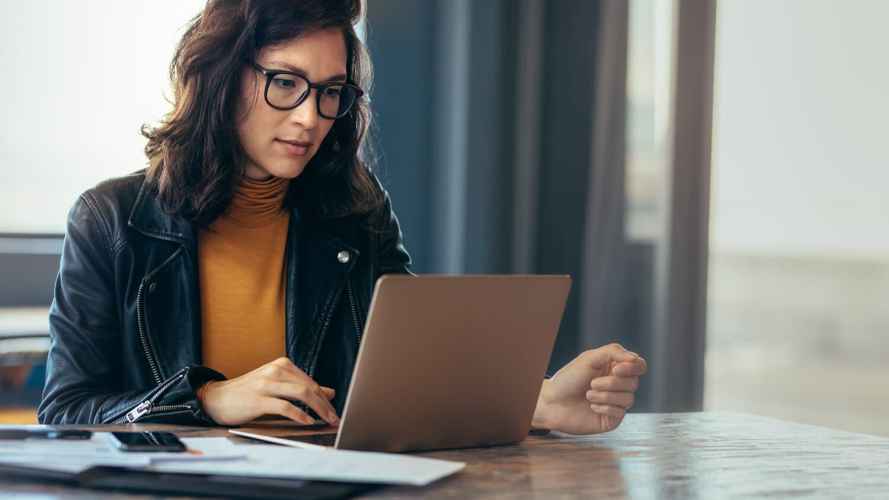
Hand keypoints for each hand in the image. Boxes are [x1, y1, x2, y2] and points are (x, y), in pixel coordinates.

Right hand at [197, 357, 338, 425]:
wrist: (216, 397)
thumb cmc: (247, 393)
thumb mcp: (276, 385)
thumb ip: (300, 387)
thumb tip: (329, 392)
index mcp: (282, 365)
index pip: (311, 381)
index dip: (325, 397)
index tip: (334, 409)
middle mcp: (276, 371)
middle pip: (309, 387)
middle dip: (326, 404)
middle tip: (335, 417)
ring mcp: (266, 384)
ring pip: (301, 394)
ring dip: (318, 409)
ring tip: (326, 420)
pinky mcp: (258, 399)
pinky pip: (285, 407)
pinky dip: (299, 415)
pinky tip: (307, 421)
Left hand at [532, 343, 646, 434]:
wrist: (552, 402)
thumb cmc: (568, 379)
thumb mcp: (589, 358)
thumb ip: (613, 352)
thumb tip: (635, 358)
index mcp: (615, 368)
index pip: (639, 365)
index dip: (633, 367)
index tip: (617, 369)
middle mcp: (618, 385)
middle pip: (634, 382)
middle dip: (612, 383)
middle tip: (592, 383)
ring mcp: (616, 402)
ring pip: (629, 398)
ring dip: (605, 396)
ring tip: (588, 394)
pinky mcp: (612, 418)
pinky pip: (620, 412)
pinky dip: (604, 407)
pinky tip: (591, 406)